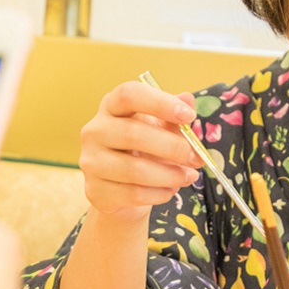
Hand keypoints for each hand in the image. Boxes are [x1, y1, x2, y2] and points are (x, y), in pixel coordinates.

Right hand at [78, 81, 203, 220]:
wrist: (121, 191)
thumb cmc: (142, 152)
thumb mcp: (159, 129)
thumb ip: (173, 117)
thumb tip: (188, 100)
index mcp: (111, 107)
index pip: (129, 95)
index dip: (160, 103)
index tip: (189, 116)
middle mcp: (95, 131)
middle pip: (133, 133)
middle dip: (172, 147)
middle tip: (196, 157)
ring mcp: (91, 162)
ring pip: (134, 169)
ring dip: (170, 175)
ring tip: (189, 176)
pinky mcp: (96, 191)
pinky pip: (133, 194)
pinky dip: (160, 193)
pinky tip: (171, 190)